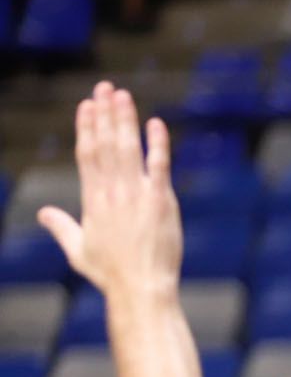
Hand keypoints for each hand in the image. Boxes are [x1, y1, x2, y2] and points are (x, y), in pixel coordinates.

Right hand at [39, 82, 182, 296]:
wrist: (141, 288)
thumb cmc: (111, 274)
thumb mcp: (78, 250)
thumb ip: (61, 227)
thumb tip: (43, 213)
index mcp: (92, 200)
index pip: (87, 155)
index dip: (86, 128)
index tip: (86, 106)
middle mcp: (112, 192)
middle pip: (106, 144)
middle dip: (104, 114)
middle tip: (105, 88)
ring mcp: (137, 195)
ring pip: (128, 149)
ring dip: (125, 120)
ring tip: (122, 95)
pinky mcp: (161, 202)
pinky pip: (159, 166)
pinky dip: (158, 144)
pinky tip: (156, 124)